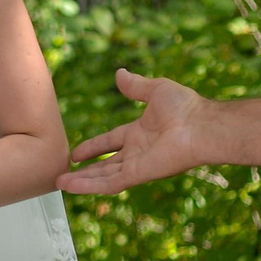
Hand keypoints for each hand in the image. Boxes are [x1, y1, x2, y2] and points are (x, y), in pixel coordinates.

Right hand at [57, 69, 212, 194]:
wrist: (201, 126)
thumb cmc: (185, 107)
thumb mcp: (156, 89)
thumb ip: (136, 85)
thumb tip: (119, 73)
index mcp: (141, 133)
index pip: (111, 141)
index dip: (94, 146)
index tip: (76, 153)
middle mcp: (138, 151)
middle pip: (106, 164)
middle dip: (86, 170)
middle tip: (64, 173)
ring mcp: (137, 165)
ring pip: (104, 177)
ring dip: (82, 180)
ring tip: (60, 183)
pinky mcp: (138, 175)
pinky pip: (110, 183)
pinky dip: (90, 186)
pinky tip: (72, 187)